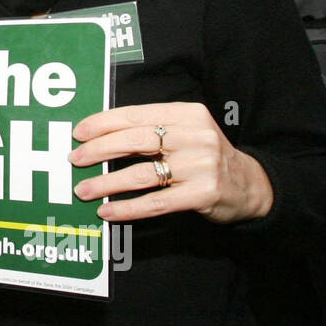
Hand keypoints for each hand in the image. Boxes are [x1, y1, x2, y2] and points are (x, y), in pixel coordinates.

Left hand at [69, 102, 273, 224]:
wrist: (250, 184)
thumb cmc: (203, 155)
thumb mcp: (186, 131)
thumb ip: (151, 128)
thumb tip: (98, 134)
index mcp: (187, 113)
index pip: (136, 115)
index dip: (103, 124)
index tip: (79, 134)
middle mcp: (195, 136)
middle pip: (136, 141)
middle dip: (99, 150)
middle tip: (76, 159)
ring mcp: (200, 166)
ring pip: (141, 174)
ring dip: (106, 183)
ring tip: (83, 189)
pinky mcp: (203, 194)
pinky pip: (155, 202)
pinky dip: (127, 208)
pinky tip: (107, 212)